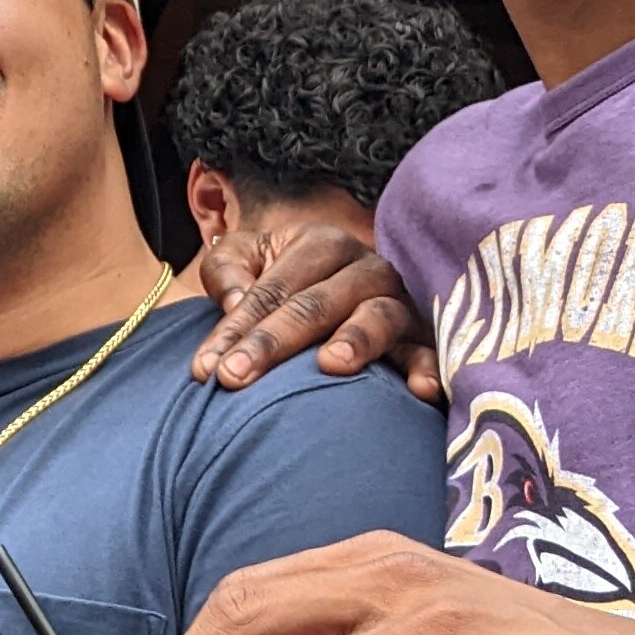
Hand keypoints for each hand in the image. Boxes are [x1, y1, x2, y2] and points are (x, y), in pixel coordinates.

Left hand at [187, 220, 438, 400]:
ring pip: (377, 317)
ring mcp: (398, 302)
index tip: (206, 369)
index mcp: (322, 243)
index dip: (237, 328)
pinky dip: (428, 368)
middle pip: (316, 303)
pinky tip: (421, 391)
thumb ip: (227, 273)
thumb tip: (234, 304)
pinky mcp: (421, 337)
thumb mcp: (244, 260)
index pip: (274, 289)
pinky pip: (428, 352)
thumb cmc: (278, 278)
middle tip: (234, 379)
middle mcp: (366, 267)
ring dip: (355, 340)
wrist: (329, 289)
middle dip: (272, 343)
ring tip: (329, 364)